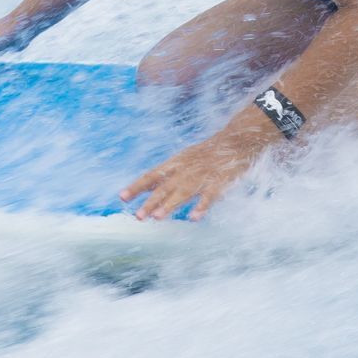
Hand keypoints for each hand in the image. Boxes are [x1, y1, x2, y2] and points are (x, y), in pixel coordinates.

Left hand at [120, 128, 272, 221]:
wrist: (236, 140)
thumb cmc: (207, 153)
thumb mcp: (183, 159)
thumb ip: (166, 175)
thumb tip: (144, 187)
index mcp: (176, 163)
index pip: (152, 175)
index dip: (137, 186)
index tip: (122, 198)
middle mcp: (186, 169)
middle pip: (166, 186)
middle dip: (151, 202)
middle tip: (138, 216)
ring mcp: (203, 175)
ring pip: (184, 191)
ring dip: (170, 204)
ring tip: (158, 218)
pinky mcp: (220, 181)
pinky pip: (210, 196)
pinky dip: (202, 206)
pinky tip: (194, 218)